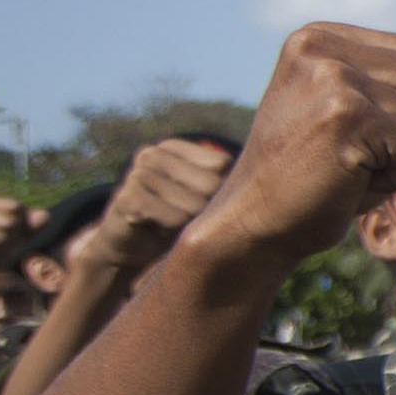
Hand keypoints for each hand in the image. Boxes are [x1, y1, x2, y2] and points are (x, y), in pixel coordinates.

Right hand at [82, 136, 236, 275]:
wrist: (127, 247)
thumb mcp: (201, 196)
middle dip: (206, 211)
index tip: (204, 203)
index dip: (223, 190)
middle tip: (185, 219)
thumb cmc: (172, 220)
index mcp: (172, 148)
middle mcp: (152, 154)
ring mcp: (136, 173)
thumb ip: (223, 181)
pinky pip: (174, 218)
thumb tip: (269, 178)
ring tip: (170, 224)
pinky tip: (156, 230)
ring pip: (194, 205)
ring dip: (188, 224)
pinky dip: (172, 231)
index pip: (223, 163)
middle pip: (212, 184)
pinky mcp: (127, 198)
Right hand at [194, 23, 395, 274]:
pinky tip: (351, 180)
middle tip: (357, 151)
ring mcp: (334, 78)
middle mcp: (323, 48)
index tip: (355, 127)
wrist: (255, 221)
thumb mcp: (358, 112)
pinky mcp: (349, 117)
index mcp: (321, 36)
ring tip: (351, 166)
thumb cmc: (317, 172)